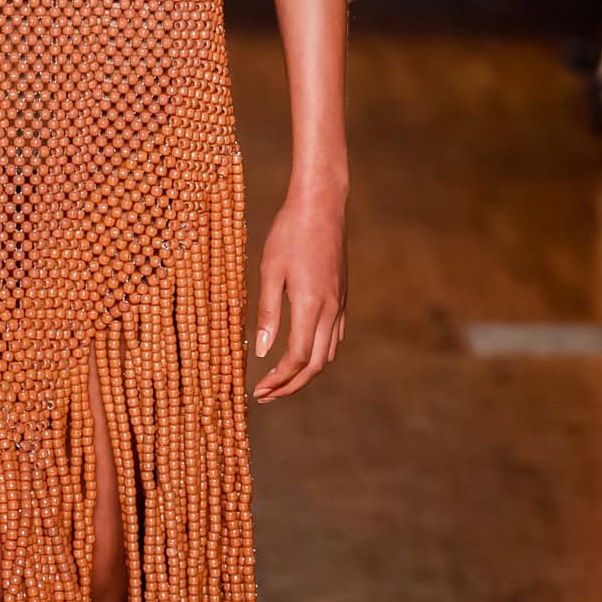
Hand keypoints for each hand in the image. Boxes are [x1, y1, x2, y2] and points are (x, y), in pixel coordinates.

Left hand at [252, 189, 347, 402]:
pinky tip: (301, 353)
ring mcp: (339, 303)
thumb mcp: (270, 271)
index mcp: (310, 305)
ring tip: (280, 380)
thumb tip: (263, 352)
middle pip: (316, 365)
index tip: (259, 390)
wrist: (322, 205)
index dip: (278, 380)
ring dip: (305, 373)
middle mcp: (330, 309)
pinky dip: (318, 354)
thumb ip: (268, 313)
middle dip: (291, 386)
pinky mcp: (341, 296)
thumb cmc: (289, 233)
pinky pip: (334, 336)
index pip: (297, 358)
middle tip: (267, 395)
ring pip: (328, 353)